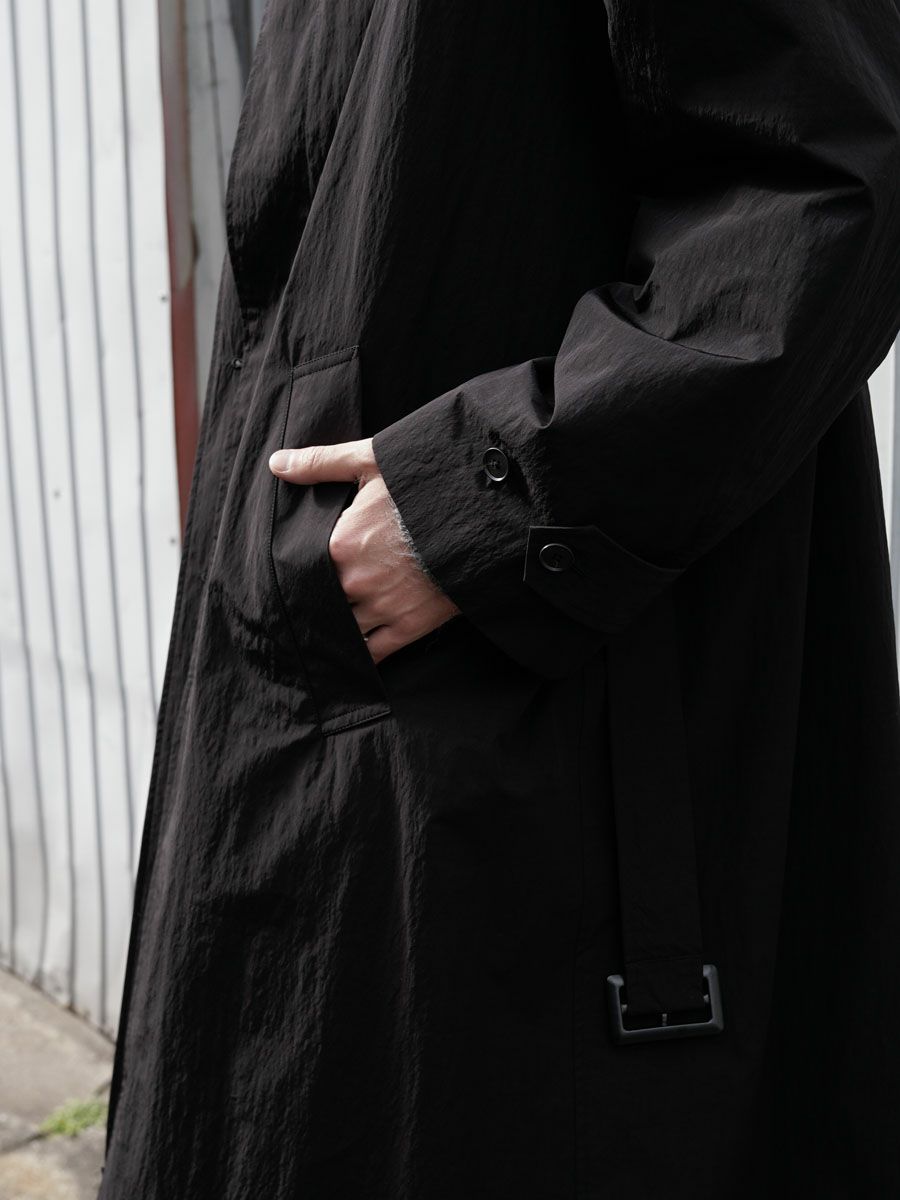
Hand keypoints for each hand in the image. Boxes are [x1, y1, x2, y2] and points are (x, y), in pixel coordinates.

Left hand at [269, 438, 459, 663]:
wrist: (485, 513)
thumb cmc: (426, 484)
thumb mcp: (371, 462)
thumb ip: (320, 464)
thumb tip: (276, 464)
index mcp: (340, 545)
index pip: (303, 570)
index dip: (299, 573)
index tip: (296, 575)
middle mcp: (356, 582)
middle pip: (321, 602)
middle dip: (316, 603)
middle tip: (305, 606)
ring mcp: (383, 608)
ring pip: (343, 630)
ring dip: (336, 629)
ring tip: (327, 629)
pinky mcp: (410, 626)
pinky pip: (374, 653)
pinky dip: (360, 656)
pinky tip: (350, 656)